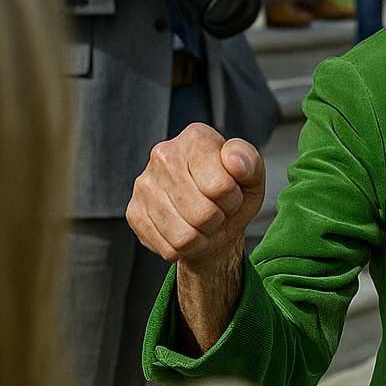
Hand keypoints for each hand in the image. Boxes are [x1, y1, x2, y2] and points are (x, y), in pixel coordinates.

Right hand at [127, 124, 265, 351]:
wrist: (212, 229)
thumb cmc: (236, 198)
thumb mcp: (254, 180)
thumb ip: (249, 163)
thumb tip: (236, 162)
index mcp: (194, 135)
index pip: (219, 177)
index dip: (234, 194)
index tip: (233, 194)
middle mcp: (161, 154)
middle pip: (202, 207)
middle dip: (220, 219)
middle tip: (220, 215)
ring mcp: (141, 186)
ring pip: (183, 231)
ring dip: (203, 237)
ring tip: (205, 227)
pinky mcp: (131, 215)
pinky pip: (164, 245)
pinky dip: (182, 249)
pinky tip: (185, 237)